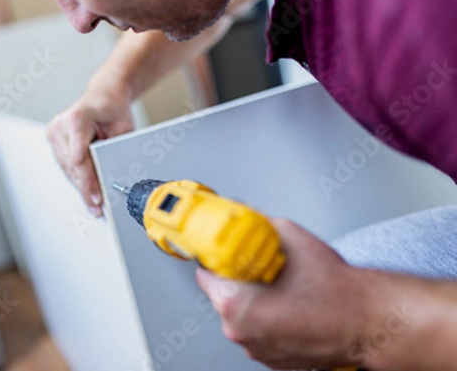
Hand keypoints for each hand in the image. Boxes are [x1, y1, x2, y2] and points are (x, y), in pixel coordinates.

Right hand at [46, 77, 133, 216]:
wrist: (104, 95)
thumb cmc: (114, 108)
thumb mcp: (123, 129)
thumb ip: (114, 152)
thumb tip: (112, 181)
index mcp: (76, 119)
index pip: (80, 159)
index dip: (88, 183)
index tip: (96, 199)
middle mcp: (60, 125)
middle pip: (72, 167)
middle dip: (86, 190)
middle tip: (97, 209)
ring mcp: (54, 132)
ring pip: (67, 169)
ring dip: (80, 186)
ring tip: (93, 204)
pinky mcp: (53, 139)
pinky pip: (65, 164)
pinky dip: (76, 177)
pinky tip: (86, 190)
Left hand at [196, 219, 380, 369]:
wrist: (369, 322)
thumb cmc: (336, 290)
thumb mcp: (290, 237)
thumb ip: (258, 225)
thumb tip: (245, 218)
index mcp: (236, 304)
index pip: (205, 273)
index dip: (218, 256)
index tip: (226, 251)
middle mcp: (240, 331)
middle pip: (222, 293)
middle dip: (238, 276)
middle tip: (262, 265)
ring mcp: (255, 348)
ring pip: (241, 313)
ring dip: (253, 297)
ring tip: (283, 286)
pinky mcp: (270, 357)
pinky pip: (258, 329)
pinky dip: (267, 315)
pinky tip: (291, 303)